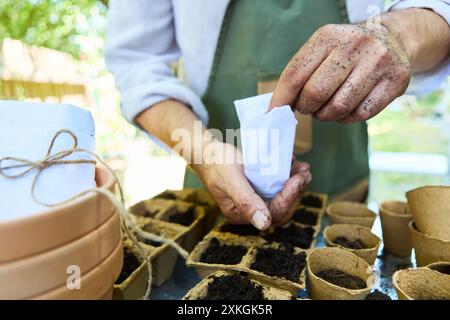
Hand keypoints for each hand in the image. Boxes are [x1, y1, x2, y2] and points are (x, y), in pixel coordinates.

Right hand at [195, 142, 311, 229]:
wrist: (208, 152)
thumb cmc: (217, 164)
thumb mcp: (231, 180)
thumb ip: (246, 201)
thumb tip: (264, 225)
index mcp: (240, 214)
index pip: (272, 214)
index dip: (288, 198)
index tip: (297, 180)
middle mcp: (250, 210)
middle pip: (281, 209)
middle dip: (296, 192)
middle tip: (305, 174)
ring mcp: (256, 199)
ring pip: (283, 199)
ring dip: (296, 185)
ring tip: (304, 169)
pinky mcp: (260, 188)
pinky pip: (279, 188)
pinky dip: (289, 178)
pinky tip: (294, 166)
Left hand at [270, 22, 410, 122]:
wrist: (394, 39)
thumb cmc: (347, 51)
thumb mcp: (323, 49)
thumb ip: (301, 73)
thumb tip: (279, 107)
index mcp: (329, 36)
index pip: (296, 74)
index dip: (281, 99)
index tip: (274, 113)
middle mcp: (354, 45)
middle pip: (316, 93)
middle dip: (305, 107)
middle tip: (307, 108)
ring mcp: (377, 63)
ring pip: (338, 107)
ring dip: (325, 115)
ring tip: (325, 109)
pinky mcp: (395, 82)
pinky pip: (360, 114)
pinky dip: (346, 119)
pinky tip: (344, 111)